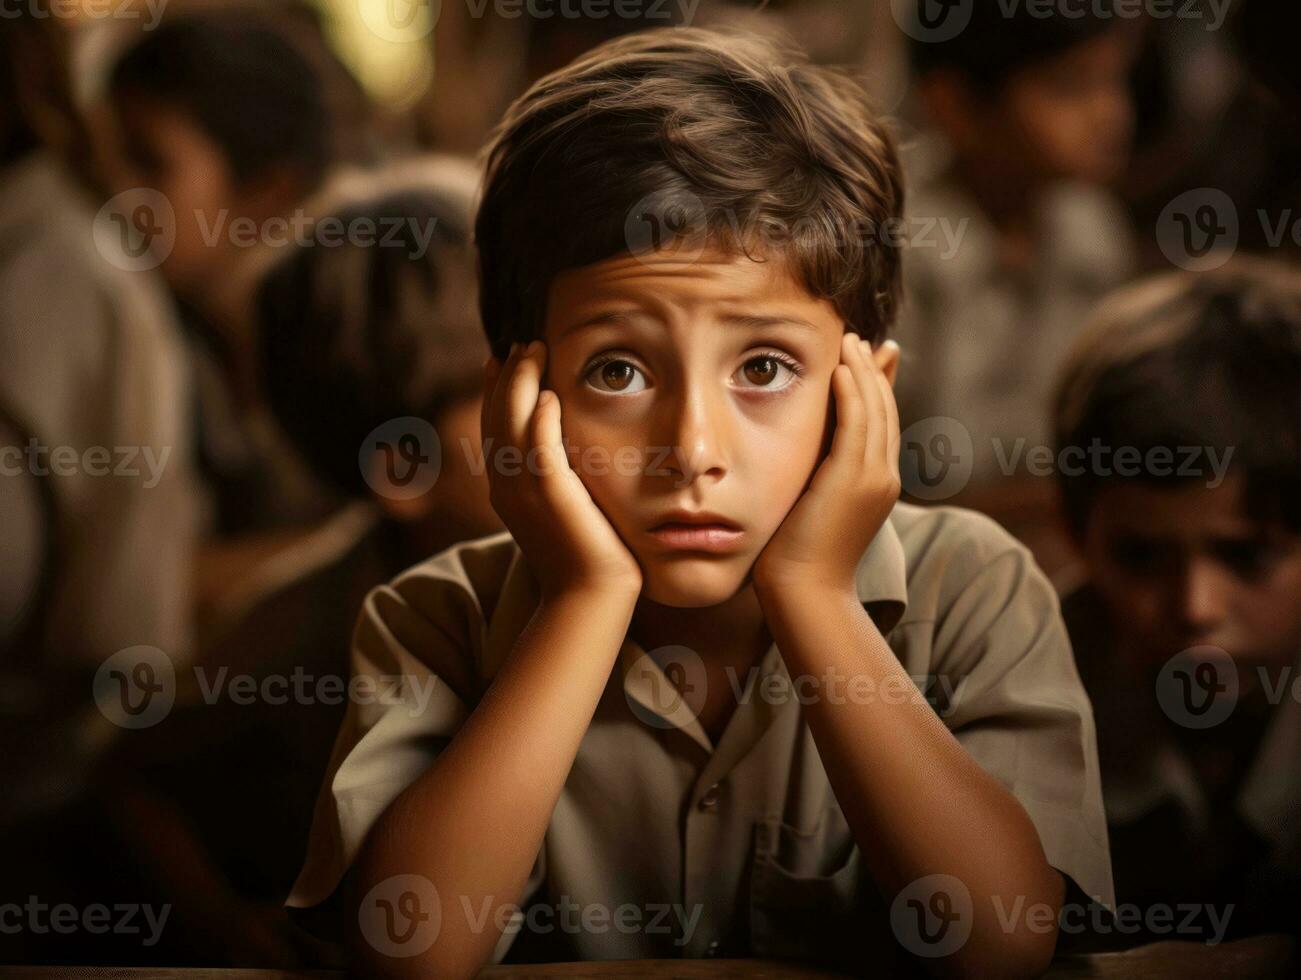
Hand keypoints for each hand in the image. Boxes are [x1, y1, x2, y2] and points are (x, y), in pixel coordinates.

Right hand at [482, 341, 642, 600]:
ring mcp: (523, 490)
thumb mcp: (563, 509)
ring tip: (535, 350)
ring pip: (512, 421)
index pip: (494, 425)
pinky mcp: (551, 494)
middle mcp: (505, 486)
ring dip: (522, 382)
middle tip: (524, 343)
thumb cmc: (587, 556)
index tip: (505, 358)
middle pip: (496, 415)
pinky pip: (538, 445)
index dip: (496, 389)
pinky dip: (539, 417)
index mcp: (504, 488)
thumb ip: (556, 478)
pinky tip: (550, 394)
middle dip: (508, 375)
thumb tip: (563, 450)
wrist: (590, 597)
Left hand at [753, 333, 900, 596]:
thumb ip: (816, 475)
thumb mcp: (812, 505)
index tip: (865, 357)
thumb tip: (807, 457)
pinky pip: (857, 424)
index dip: (875, 387)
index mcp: (876, 483)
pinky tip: (840, 368)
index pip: (881, 423)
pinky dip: (852, 393)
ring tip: (848, 341)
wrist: (804, 590)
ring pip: (874, 410)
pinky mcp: (852, 478)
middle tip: (856, 338)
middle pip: (884, 410)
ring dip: (861, 371)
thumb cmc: (797, 557)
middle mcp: (883, 476)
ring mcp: (873, 477)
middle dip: (871, 371)